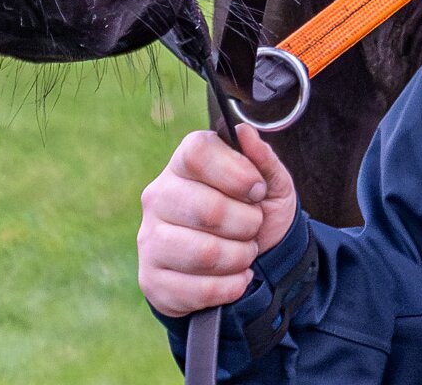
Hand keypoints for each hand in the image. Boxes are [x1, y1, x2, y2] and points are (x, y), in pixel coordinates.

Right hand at [138, 125, 299, 316]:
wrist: (245, 264)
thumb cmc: (255, 213)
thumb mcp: (272, 183)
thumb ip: (262, 157)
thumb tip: (244, 131)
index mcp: (184, 162)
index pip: (198, 153)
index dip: (236, 172)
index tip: (257, 189)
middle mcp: (158, 196)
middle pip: (208, 209)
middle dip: (247, 223)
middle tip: (254, 226)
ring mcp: (149, 239)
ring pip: (204, 253)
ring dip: (240, 257)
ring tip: (246, 252)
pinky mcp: (150, 280)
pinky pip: (197, 290)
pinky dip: (230, 287)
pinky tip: (237, 278)